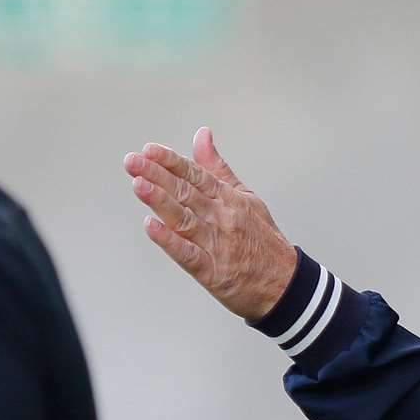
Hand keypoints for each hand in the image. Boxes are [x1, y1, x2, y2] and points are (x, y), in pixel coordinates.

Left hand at [124, 127, 297, 319]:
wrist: (286, 284)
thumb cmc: (264, 241)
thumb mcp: (246, 197)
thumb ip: (218, 168)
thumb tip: (202, 136)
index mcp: (229, 199)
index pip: (196, 175)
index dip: (171, 161)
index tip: (149, 150)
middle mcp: (222, 218)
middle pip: (186, 193)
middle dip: (157, 176)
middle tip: (133, 162)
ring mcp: (218, 244)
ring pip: (184, 219)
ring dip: (160, 201)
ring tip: (138, 184)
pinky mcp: (213, 272)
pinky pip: (188, 254)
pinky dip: (170, 241)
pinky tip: (152, 227)